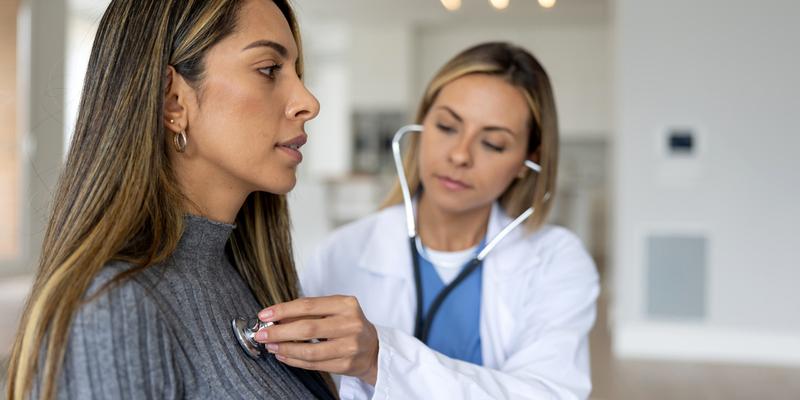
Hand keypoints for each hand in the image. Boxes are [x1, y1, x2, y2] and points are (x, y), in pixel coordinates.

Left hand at [254, 295, 378, 384]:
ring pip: (309, 350)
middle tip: (262, 334)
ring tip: (271, 346)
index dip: (283, 310)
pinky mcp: (346, 365)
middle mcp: (351, 324)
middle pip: (307, 328)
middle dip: (279, 332)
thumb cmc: (349, 325)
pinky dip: (295, 361)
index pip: (309, 305)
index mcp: (346, 304)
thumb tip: (277, 317)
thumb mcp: (335, 311)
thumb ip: (309, 312)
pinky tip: (284, 356)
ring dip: (285, 349)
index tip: (265, 315)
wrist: (374, 349)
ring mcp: (350, 346)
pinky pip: (314, 365)